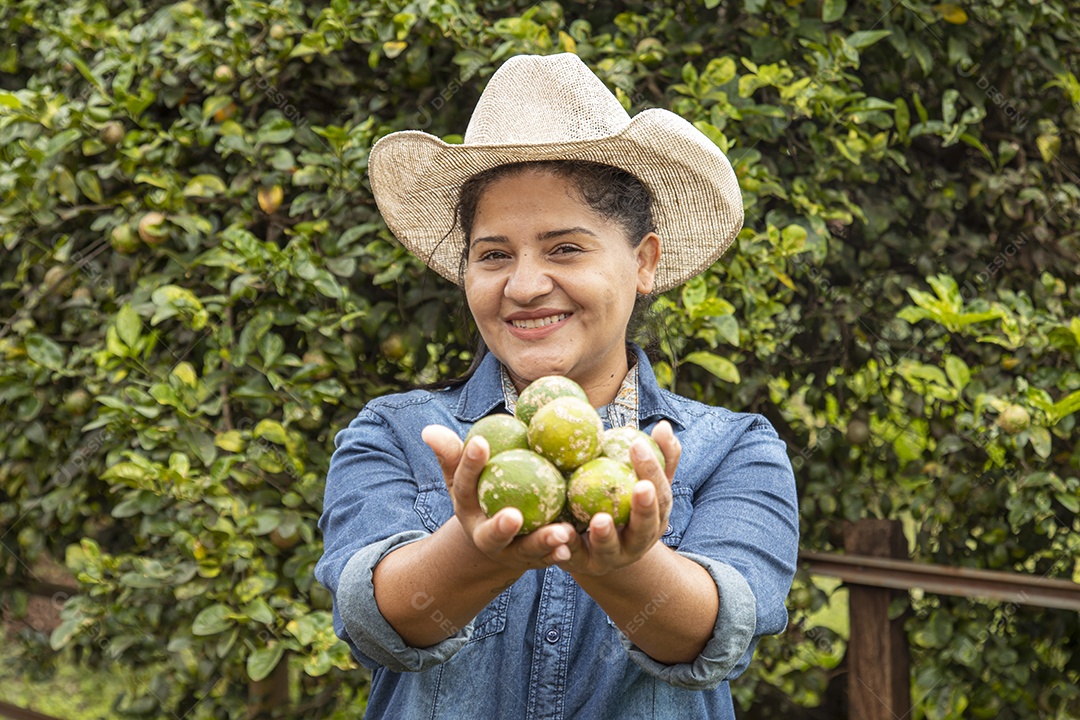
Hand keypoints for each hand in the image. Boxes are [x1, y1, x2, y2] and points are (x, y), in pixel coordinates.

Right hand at [422, 424, 575, 572]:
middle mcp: (485, 535)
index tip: (480, 442)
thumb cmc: (481, 493)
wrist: (496, 537)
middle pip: (491, 534)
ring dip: (542, 542)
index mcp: (466, 509)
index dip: (470, 464)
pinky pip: (546, 558)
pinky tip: (570, 546)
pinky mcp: (533, 560)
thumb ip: (452, 454)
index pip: (465, 484)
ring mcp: (510, 552)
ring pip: (525, 550)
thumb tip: (429, 430)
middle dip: (500, 527)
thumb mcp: (463, 477)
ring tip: (561, 532)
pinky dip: (558, 553)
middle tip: (513, 516)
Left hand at [557, 420, 681, 576]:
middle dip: (644, 510)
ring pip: (610, 549)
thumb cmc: (623, 505)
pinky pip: (574, 555)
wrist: (597, 549)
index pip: (660, 495)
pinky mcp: (582, 565)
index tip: (637, 445)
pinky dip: (568, 545)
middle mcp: (638, 542)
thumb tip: (664, 425)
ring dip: (606, 535)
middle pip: (645, 529)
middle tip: (639, 487)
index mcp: (655, 519)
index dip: (653, 471)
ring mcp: (611, 557)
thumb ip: (658, 458)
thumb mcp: (642, 483)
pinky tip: (561, 531)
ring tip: (600, 518)